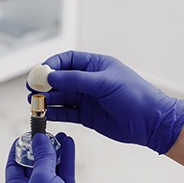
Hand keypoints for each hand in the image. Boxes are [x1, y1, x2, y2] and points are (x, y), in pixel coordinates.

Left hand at [5, 132, 104, 182]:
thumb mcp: (41, 178)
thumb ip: (42, 156)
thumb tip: (40, 138)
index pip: (13, 165)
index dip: (18, 148)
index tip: (26, 134)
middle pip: (32, 163)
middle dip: (39, 147)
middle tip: (45, 131)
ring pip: (50, 165)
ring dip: (54, 150)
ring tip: (60, 134)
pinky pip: (64, 170)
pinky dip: (66, 157)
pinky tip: (69, 142)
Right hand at [37, 50, 183, 154]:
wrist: (151, 122)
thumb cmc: (135, 96)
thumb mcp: (104, 83)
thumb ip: (76, 80)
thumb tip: (51, 76)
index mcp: (95, 65)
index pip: (67, 60)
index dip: (51, 65)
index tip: (40, 72)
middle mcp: (89, 81)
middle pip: (60, 80)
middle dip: (45, 84)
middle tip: (32, 89)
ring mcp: (87, 99)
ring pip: (60, 97)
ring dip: (46, 99)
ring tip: (34, 103)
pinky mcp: (87, 116)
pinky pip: (66, 112)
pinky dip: (54, 113)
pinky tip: (44, 114)